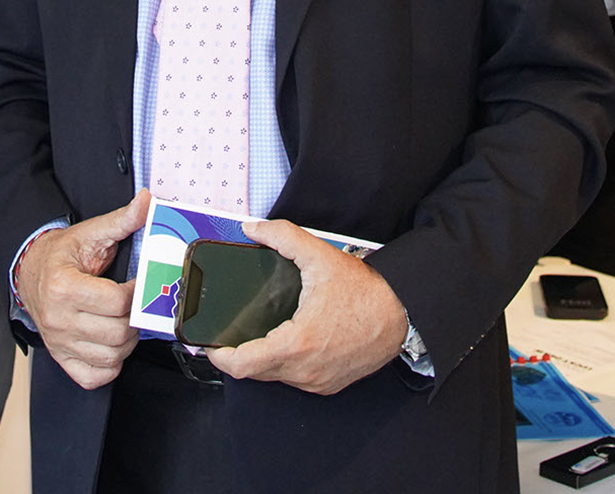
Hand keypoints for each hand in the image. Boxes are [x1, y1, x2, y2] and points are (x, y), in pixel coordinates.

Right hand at [17, 190, 150, 389]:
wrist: (30, 271)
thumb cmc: (62, 255)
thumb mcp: (91, 233)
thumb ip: (121, 220)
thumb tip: (146, 202)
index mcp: (63, 287)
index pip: (116, 302)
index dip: (136, 292)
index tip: (138, 284)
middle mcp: (58, 319)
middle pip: (117, 333)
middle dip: (134, 318)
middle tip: (134, 304)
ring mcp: (59, 343)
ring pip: (111, 357)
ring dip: (127, 341)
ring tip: (124, 319)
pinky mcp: (62, 358)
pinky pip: (95, 377)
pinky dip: (110, 365)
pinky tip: (110, 343)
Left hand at [207, 218, 408, 394]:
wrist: (403, 313)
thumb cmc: (366, 291)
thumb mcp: (319, 256)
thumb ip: (282, 236)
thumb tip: (251, 229)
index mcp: (296, 344)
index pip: (242, 365)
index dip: (219, 357)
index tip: (211, 343)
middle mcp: (305, 370)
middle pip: (254, 373)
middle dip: (239, 355)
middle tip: (230, 335)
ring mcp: (317, 381)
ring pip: (275, 377)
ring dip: (263, 360)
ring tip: (259, 334)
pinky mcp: (329, 384)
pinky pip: (296, 379)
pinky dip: (286, 365)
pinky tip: (288, 342)